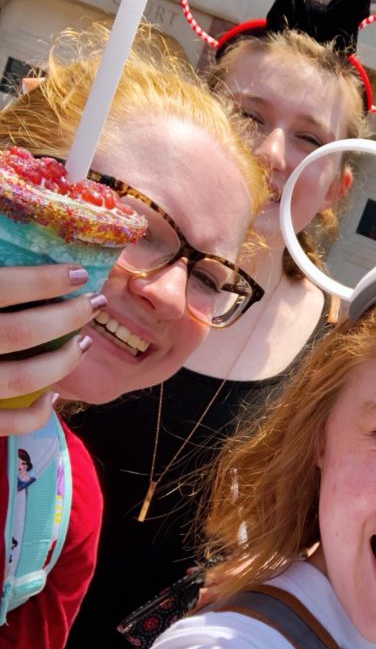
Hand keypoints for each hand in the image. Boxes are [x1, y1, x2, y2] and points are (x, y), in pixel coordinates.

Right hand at [0, 264, 104, 432]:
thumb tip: (4, 226)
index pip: (4, 287)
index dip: (44, 280)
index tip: (77, 274)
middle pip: (22, 331)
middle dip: (67, 316)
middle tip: (94, 303)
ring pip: (23, 378)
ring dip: (62, 361)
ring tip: (83, 343)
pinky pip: (10, 422)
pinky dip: (37, 413)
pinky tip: (53, 396)